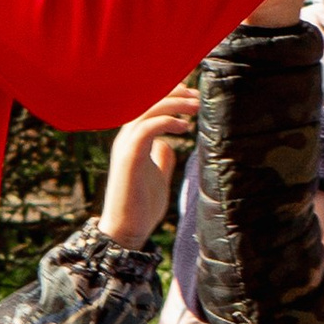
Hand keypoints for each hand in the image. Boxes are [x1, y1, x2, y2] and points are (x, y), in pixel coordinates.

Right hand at [98, 89, 197, 246]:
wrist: (127, 230)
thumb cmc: (141, 206)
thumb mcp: (156, 177)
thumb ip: (160, 159)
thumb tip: (167, 145)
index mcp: (133, 141)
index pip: (148, 106)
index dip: (170, 95)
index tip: (192, 95)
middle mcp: (127, 139)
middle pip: (148, 102)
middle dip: (174, 93)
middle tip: (197, 95)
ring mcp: (126, 147)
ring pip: (147, 110)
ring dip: (173, 104)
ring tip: (195, 106)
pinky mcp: (129, 157)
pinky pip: (146, 129)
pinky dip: (166, 122)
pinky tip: (184, 127)